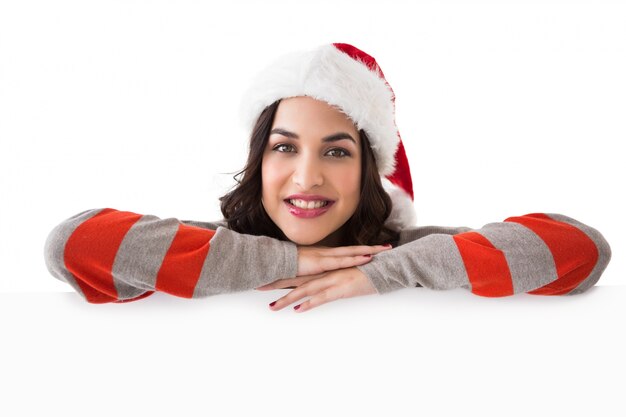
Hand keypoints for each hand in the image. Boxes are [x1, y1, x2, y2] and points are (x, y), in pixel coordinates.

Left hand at [257, 267, 377, 312]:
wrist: (381, 267)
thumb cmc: (365, 272)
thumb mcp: (345, 276)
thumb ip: (332, 280)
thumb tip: (322, 286)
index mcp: (324, 270)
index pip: (298, 274)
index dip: (280, 277)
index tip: (264, 280)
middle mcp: (324, 274)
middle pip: (296, 281)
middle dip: (276, 285)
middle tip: (258, 289)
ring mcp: (331, 281)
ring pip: (304, 291)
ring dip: (287, 299)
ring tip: (272, 307)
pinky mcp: (340, 289)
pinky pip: (322, 298)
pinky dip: (310, 303)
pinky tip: (299, 309)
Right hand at [294, 243, 391, 276]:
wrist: (276, 261)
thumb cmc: (289, 266)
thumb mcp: (306, 270)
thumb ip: (316, 273)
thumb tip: (324, 278)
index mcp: (325, 254)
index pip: (348, 251)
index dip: (362, 249)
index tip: (375, 249)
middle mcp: (328, 253)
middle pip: (354, 249)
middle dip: (372, 248)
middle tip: (388, 247)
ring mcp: (326, 257)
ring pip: (352, 252)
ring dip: (368, 251)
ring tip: (383, 250)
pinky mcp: (322, 263)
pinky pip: (343, 261)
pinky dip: (356, 258)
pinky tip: (367, 258)